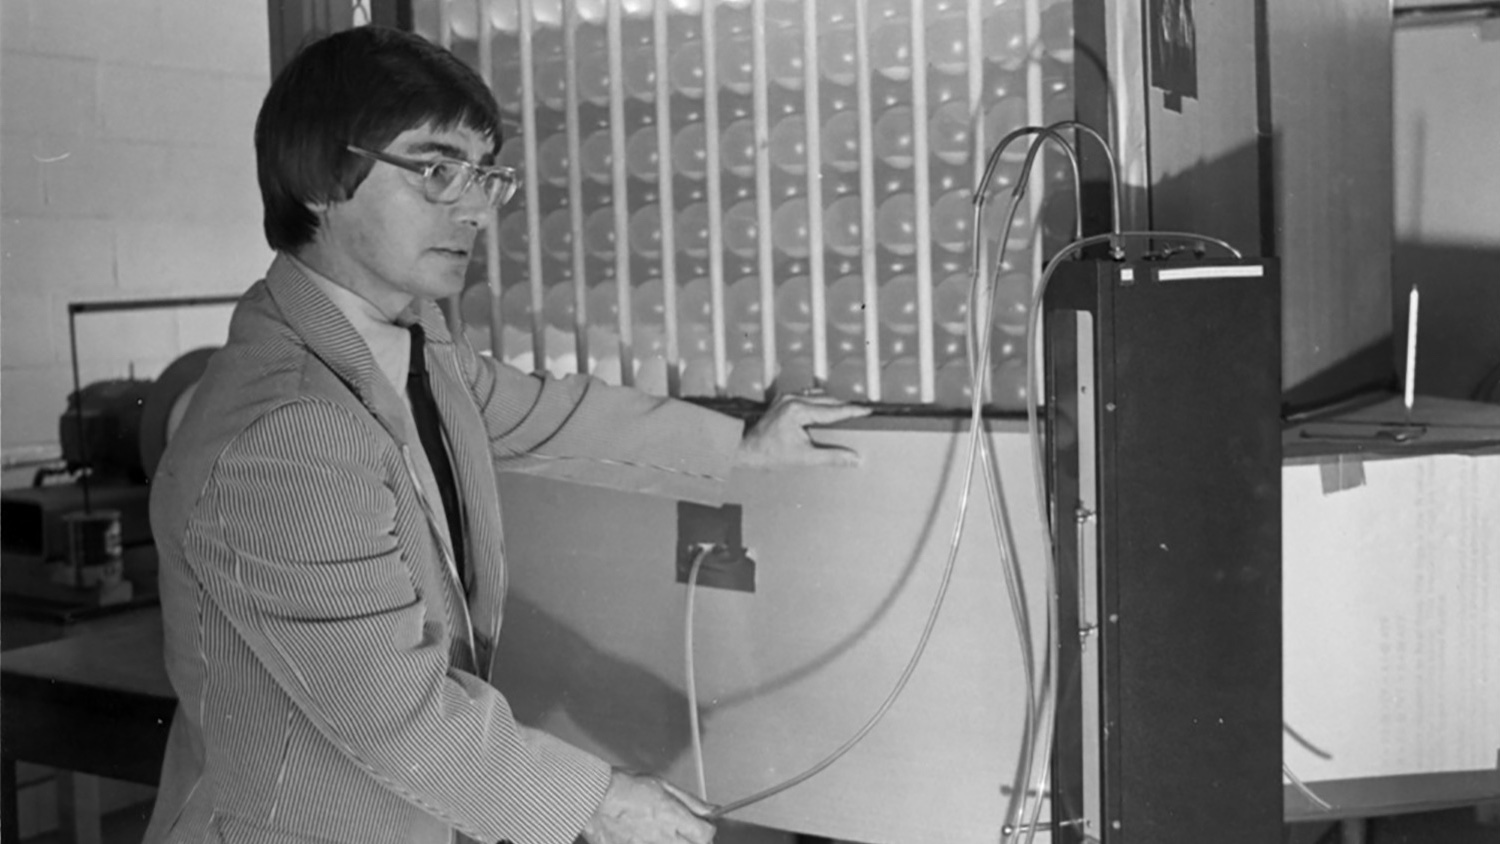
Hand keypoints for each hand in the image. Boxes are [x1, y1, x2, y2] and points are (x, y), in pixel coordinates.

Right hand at [580, 769, 715, 843]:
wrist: (591, 799)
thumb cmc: (623, 786)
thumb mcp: (661, 784)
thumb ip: (689, 801)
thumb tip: (711, 809)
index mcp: (672, 816)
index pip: (706, 835)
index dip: (706, 830)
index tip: (701, 826)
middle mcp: (663, 837)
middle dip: (693, 840)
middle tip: (683, 831)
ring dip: (671, 842)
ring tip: (658, 832)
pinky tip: (643, 837)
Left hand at [734, 389, 871, 469]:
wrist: (747, 450)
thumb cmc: (771, 455)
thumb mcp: (805, 458)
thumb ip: (833, 457)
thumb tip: (855, 459)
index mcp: (799, 410)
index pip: (833, 410)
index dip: (853, 411)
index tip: (868, 410)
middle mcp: (793, 399)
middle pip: (828, 400)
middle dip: (845, 407)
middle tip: (862, 412)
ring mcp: (787, 397)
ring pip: (818, 396)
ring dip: (833, 403)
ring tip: (848, 411)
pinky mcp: (783, 400)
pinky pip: (807, 396)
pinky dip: (819, 402)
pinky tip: (827, 409)